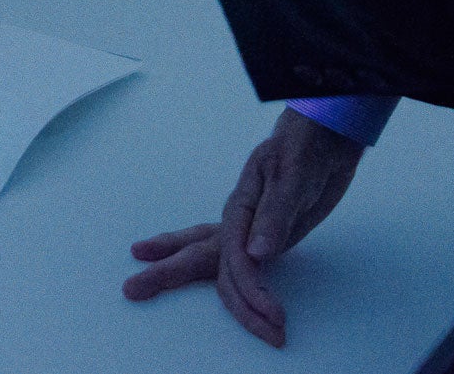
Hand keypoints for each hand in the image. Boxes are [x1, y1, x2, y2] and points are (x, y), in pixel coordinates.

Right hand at [121, 107, 365, 346]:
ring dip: (185, 279)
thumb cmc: (305, 148)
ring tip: (144, 281)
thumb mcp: (293, 175)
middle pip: (198, 255)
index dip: (250, 292)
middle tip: (131, 289)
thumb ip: (276, 214)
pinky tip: (193, 273)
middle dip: (167, 275)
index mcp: (242, 207)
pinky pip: (233, 260)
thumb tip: (256, 254)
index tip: (271, 318)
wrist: (323, 134)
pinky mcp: (261, 233)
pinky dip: (223, 278)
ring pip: (210, 259)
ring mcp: (247, 227)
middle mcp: (238, 220)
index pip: (236, 259)